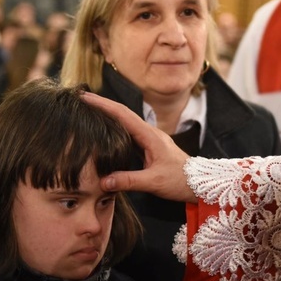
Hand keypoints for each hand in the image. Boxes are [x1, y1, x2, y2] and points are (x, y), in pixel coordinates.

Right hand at [81, 92, 195, 202]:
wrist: (200, 184)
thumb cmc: (180, 180)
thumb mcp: (154, 182)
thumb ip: (128, 181)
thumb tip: (103, 181)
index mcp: (150, 135)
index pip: (122, 114)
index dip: (102, 104)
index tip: (85, 96)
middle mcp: (149, 133)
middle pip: (121, 113)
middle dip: (101, 105)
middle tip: (81, 99)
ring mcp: (149, 139)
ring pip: (125, 123)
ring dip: (107, 115)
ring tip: (88, 112)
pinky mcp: (149, 148)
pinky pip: (128, 134)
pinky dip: (114, 130)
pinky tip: (105, 133)